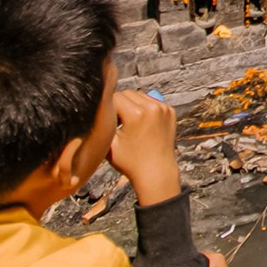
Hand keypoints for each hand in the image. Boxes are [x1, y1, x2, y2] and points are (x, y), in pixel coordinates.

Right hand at [108, 90, 181, 206]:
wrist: (156, 172)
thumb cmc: (130, 162)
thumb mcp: (109, 144)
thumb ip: (102, 123)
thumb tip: (97, 109)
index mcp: (136, 114)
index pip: (114, 97)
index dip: (107, 108)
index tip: (106, 120)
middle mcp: (152, 107)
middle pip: (127, 93)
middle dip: (119, 104)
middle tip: (117, 121)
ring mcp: (163, 108)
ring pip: (140, 95)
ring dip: (132, 104)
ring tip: (129, 122)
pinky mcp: (170, 111)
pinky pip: (152, 101)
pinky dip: (145, 107)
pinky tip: (141, 123)